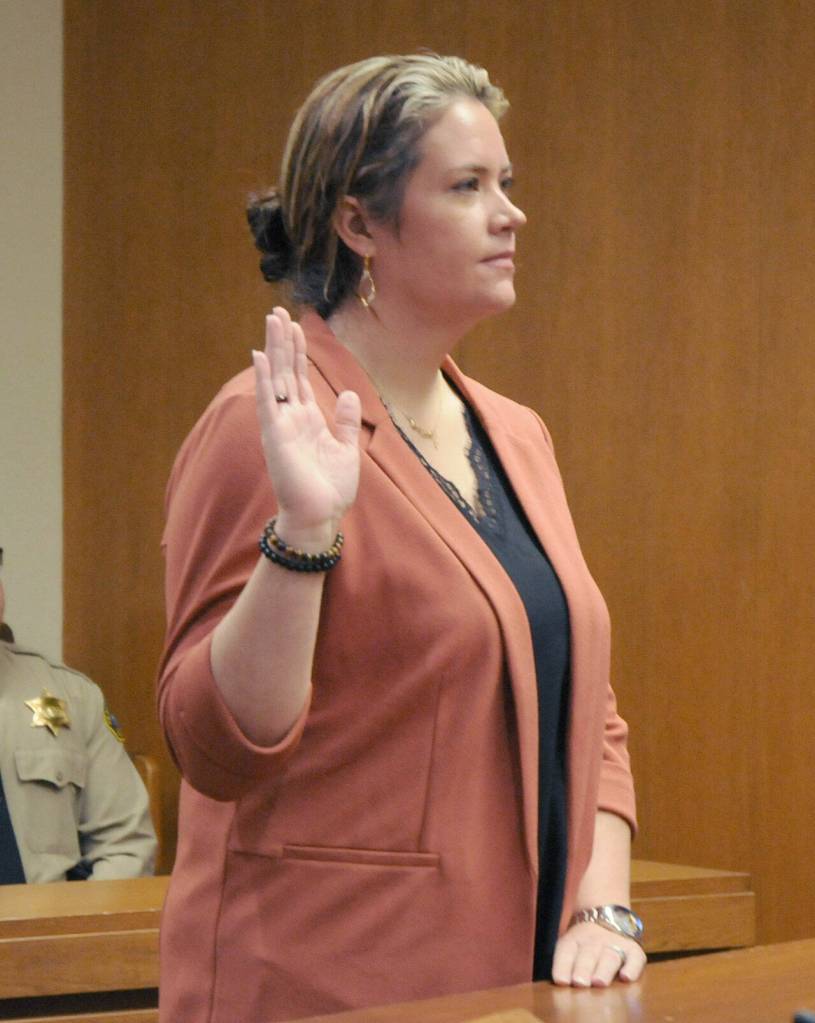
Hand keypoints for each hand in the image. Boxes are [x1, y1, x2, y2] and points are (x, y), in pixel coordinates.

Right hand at [253, 308, 360, 536]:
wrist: (321, 517)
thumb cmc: (331, 489)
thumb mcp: (347, 449)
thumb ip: (347, 421)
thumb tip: (350, 395)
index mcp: (307, 419)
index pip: (299, 377)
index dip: (297, 351)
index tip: (294, 325)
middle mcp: (290, 418)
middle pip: (284, 371)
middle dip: (282, 342)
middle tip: (277, 312)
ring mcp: (280, 426)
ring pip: (275, 379)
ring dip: (273, 350)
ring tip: (271, 321)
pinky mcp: (275, 437)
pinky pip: (267, 403)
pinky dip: (263, 380)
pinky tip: (258, 356)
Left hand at [551, 921, 645, 987]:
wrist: (607, 917)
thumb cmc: (584, 945)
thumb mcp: (570, 947)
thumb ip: (564, 965)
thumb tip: (558, 987)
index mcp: (574, 940)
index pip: (566, 951)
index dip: (562, 966)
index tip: (561, 981)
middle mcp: (594, 941)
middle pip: (588, 955)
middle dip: (583, 969)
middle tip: (579, 983)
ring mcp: (615, 944)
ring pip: (609, 957)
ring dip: (603, 970)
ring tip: (599, 983)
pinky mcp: (633, 950)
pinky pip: (635, 959)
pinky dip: (632, 968)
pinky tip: (627, 978)